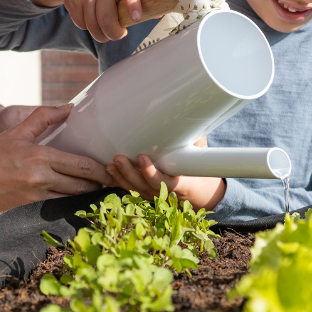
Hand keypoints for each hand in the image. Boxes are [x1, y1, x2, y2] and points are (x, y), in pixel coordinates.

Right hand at [0, 105, 115, 213]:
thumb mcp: (17, 132)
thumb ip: (43, 117)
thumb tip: (68, 107)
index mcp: (41, 158)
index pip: (81, 166)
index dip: (101, 170)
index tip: (113, 170)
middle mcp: (42, 179)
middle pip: (82, 184)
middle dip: (100, 184)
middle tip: (114, 181)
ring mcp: (36, 196)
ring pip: (72, 197)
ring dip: (88, 195)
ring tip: (102, 190)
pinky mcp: (30, 208)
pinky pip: (57, 205)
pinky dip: (70, 202)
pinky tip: (80, 199)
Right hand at [25, 0, 141, 42]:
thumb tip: (160, 13)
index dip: (133, 6)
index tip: (136, 18)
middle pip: (107, 19)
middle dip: (114, 34)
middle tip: (118, 34)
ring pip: (93, 25)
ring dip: (100, 34)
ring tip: (105, 31)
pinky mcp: (72, 1)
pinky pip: (81, 24)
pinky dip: (87, 27)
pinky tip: (91, 19)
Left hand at [106, 141, 225, 210]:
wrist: (197, 189)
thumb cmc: (197, 167)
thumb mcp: (200, 154)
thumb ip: (194, 139)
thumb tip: (190, 118)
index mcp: (179, 182)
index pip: (162, 181)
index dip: (151, 172)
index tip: (143, 157)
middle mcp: (163, 191)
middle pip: (143, 185)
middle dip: (129, 172)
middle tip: (119, 158)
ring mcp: (152, 194)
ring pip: (134, 188)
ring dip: (121, 176)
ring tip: (112, 164)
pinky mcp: (144, 192)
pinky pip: (130, 188)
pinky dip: (119, 180)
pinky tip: (110, 170)